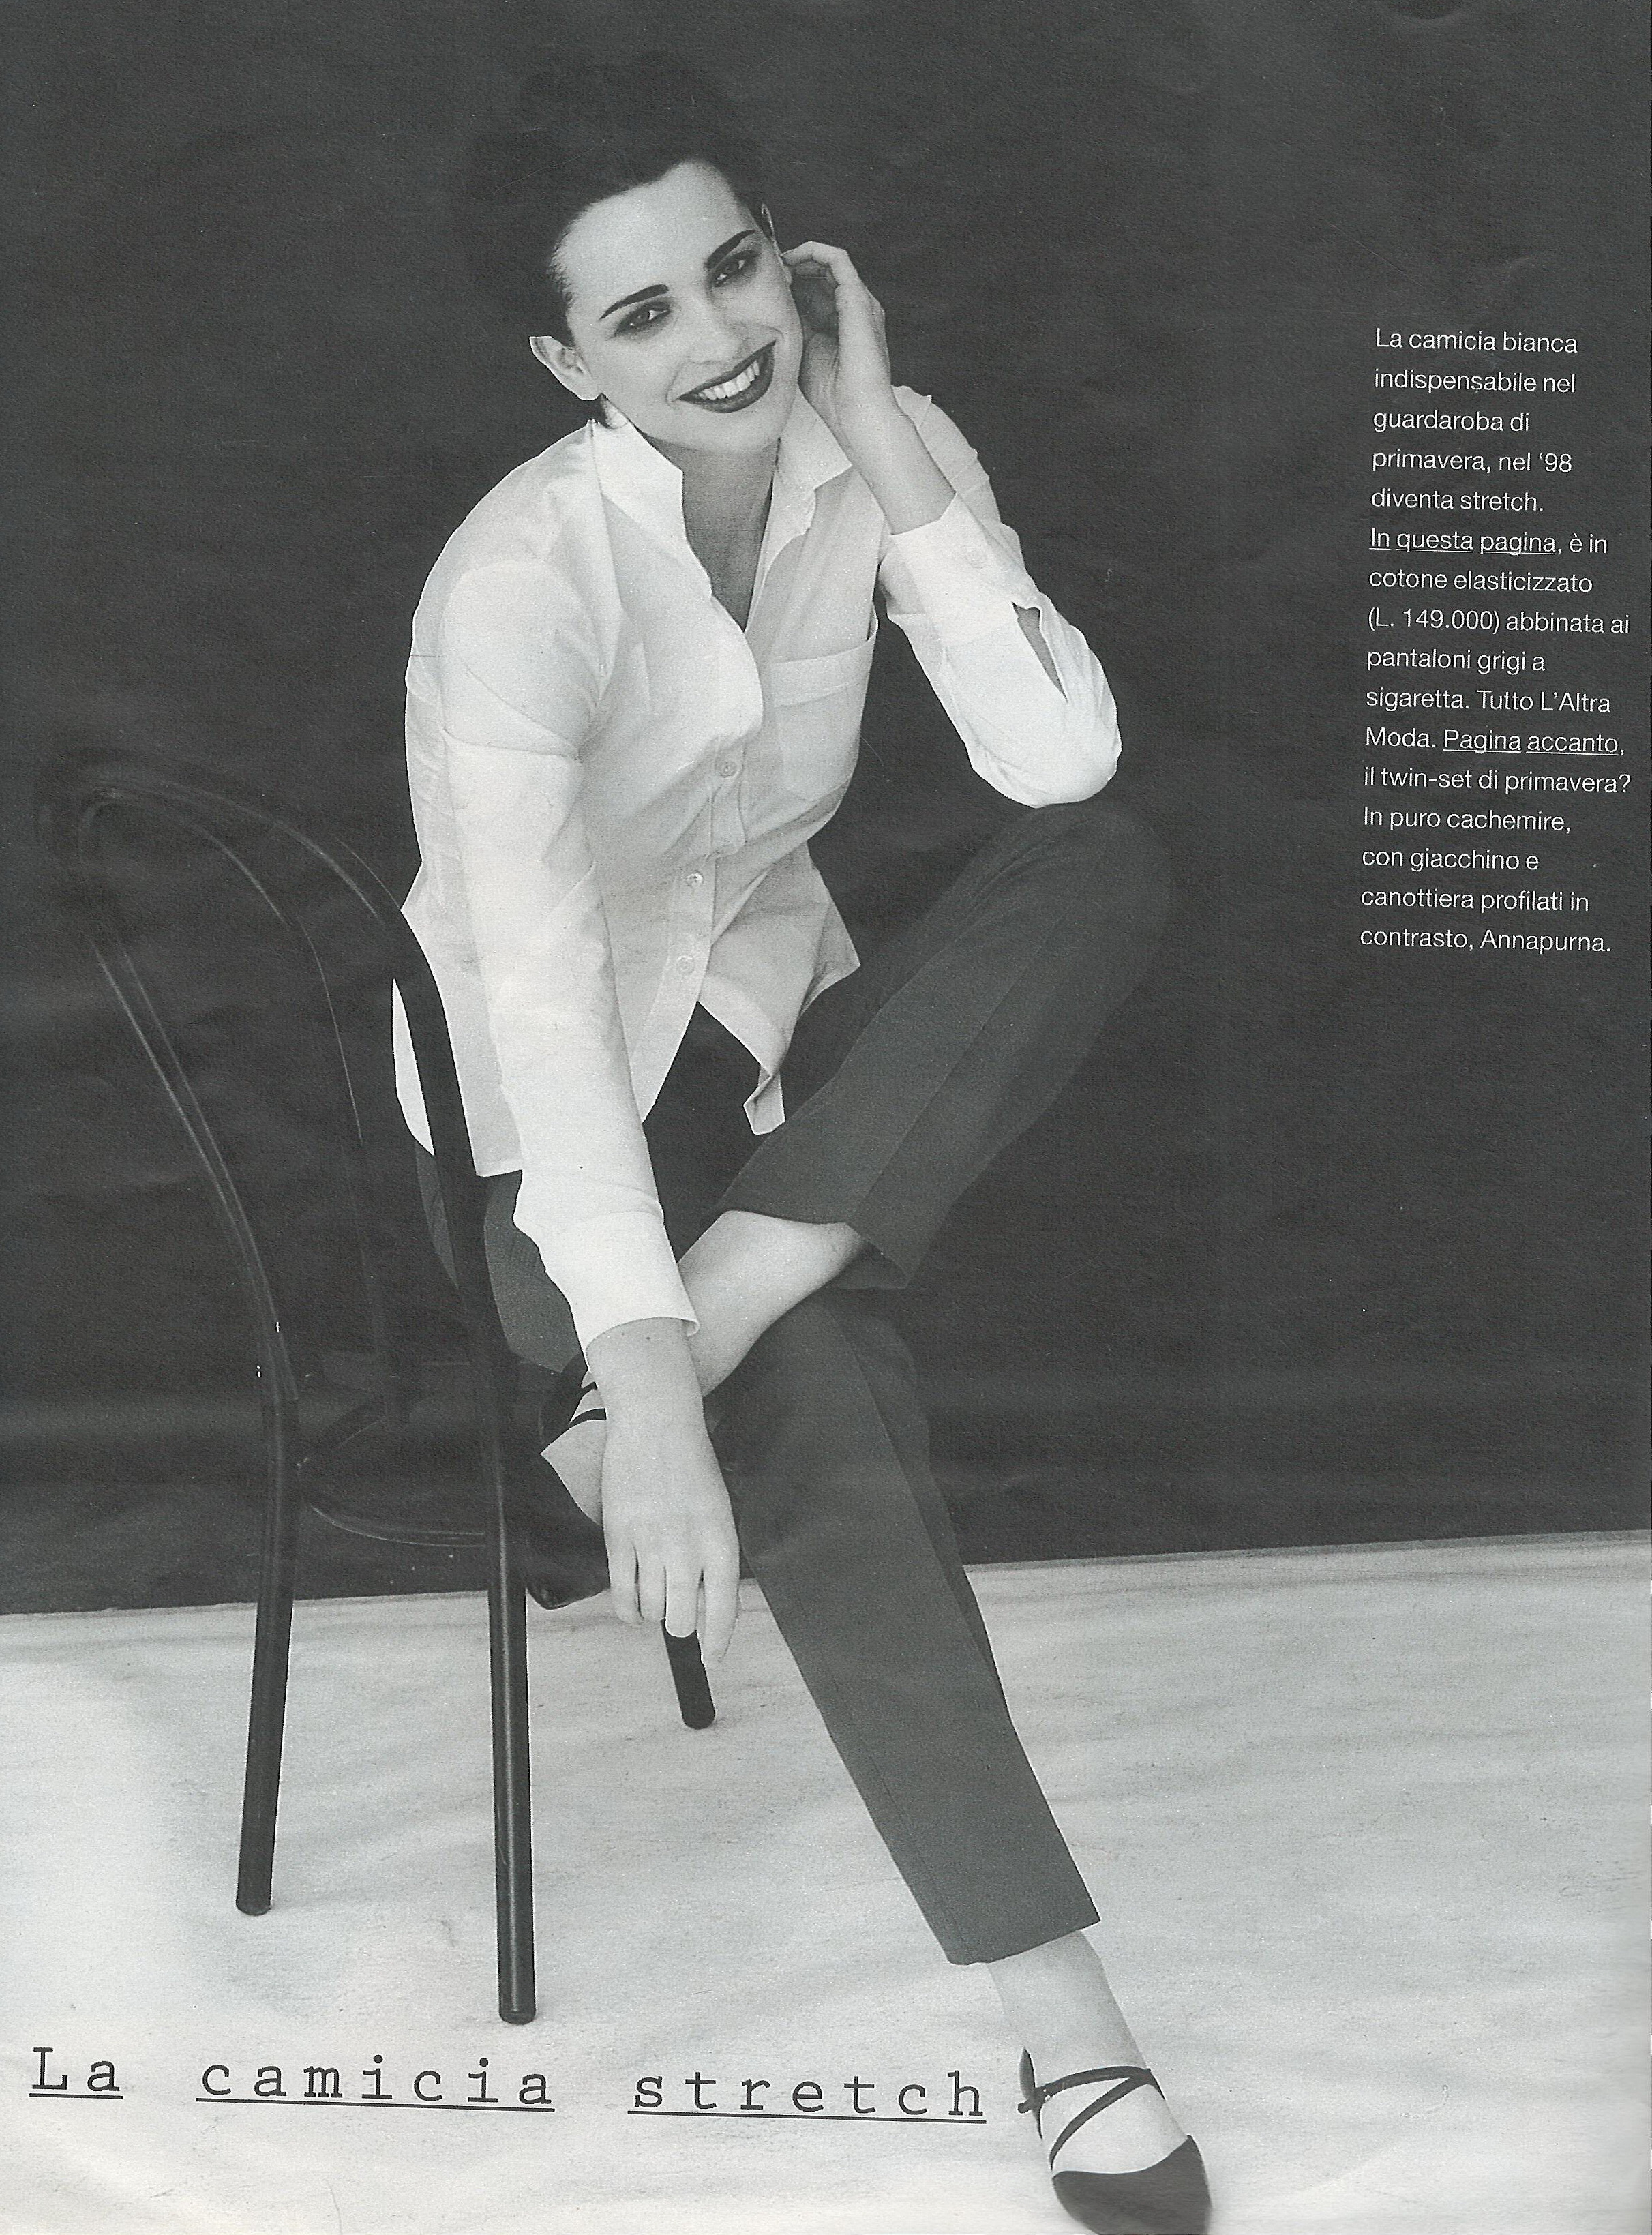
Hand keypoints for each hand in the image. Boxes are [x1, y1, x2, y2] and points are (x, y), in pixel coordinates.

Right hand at [597, 1399, 739, 1663]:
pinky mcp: (619, 1537)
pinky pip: (622, 1592)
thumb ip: (714, 1554)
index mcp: (720, 1540)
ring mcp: (650, 1544)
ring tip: (658, 1600)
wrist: (657, 1423)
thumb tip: (707, 1602)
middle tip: (681, 1618)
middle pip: (683, 1617)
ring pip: (653, 1608)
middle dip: (682, 1626)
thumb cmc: (693, 1465)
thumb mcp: (720, 1510)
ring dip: (656, 1613)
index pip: (723, 1608)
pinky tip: (634, 1613)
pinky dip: (628, 1611)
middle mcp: (687, 1547)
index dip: (717, 1640)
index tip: (711, 1658)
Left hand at [781, 240, 896, 440]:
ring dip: (800, 256)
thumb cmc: (832, 394)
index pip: (816, 289)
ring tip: (777, 265)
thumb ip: (795, 325)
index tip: (766, 284)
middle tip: (769, 271)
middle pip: (822, 271)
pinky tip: (790, 260)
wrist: (856, 413)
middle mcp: (854, 308)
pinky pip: (837, 258)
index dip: (790, 280)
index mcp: (842, 323)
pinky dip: (812, 252)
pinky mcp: (858, 298)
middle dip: (793, 266)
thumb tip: (774, 302)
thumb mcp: (804, 351)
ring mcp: (859, 302)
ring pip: (829, 260)